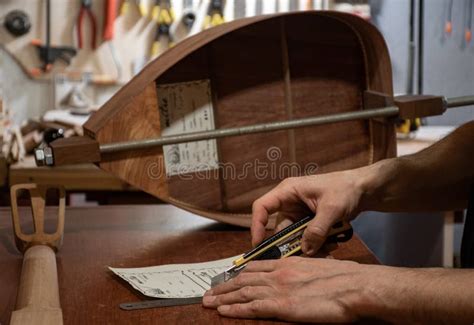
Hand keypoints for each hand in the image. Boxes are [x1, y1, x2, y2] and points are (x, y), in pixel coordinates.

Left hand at [203, 257, 379, 321]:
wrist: (354, 286)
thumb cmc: (344, 277)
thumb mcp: (319, 267)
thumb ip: (303, 271)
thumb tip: (300, 276)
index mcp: (288, 264)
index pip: (256, 267)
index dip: (239, 273)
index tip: (228, 277)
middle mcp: (279, 273)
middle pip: (244, 279)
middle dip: (224, 286)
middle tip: (209, 291)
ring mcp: (279, 289)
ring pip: (243, 292)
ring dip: (223, 297)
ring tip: (208, 301)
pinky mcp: (282, 306)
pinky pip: (252, 307)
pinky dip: (235, 309)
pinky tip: (223, 311)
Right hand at [252, 171, 365, 254]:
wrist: (364, 189)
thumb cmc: (346, 189)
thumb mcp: (332, 209)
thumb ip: (317, 230)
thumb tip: (306, 250)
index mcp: (288, 191)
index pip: (262, 207)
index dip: (256, 225)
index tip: (259, 244)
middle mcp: (290, 203)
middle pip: (280, 229)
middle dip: (291, 245)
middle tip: (303, 258)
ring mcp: (299, 214)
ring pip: (294, 237)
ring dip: (308, 247)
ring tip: (328, 249)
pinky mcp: (309, 222)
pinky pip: (306, 238)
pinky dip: (316, 245)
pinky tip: (332, 246)